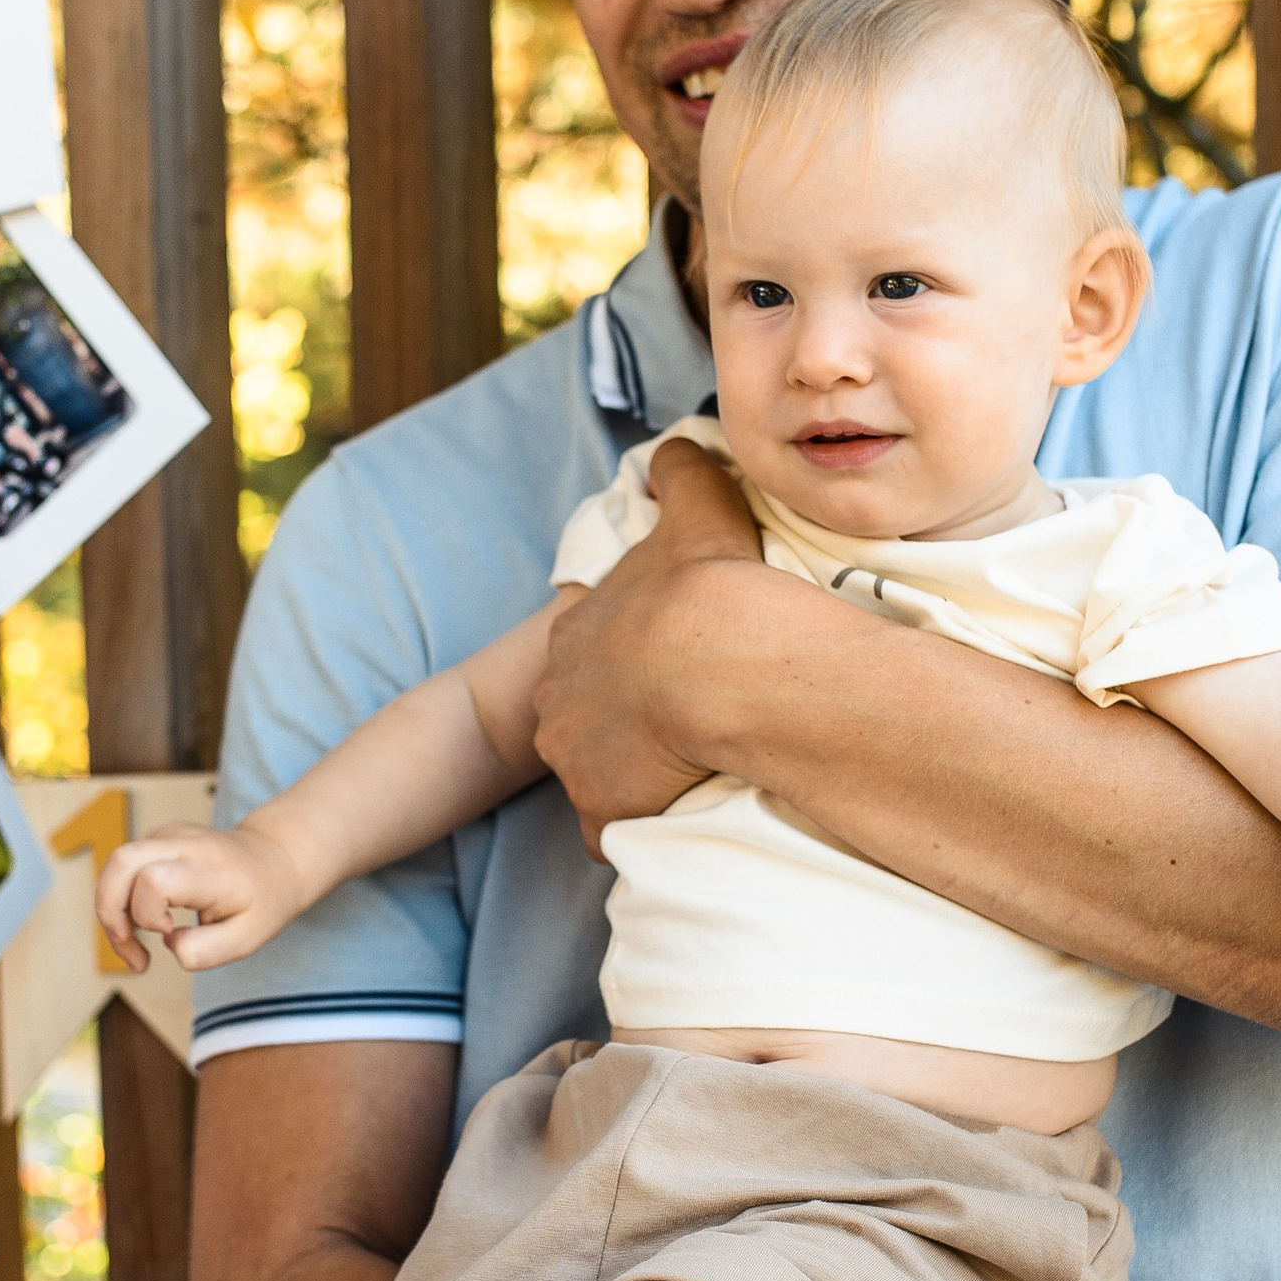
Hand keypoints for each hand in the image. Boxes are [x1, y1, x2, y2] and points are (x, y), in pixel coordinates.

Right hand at [96, 821, 309, 973]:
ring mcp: (168, 834)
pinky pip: (122, 868)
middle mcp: (184, 843)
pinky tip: (143, 924)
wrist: (275, 860)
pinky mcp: (157, 837)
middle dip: (109, 912)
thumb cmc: (261, 902)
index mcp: (210, 869)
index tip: (170, 932)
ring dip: (111, 911)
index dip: (147, 914)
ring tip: (135, 947)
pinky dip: (121, 900)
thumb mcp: (247, 939)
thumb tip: (169, 944)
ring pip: (115, 864)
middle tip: (132, 951)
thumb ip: (206, 951)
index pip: (154, 880)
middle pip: (120, 862)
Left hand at [534, 442, 764, 849]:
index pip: (592, 656)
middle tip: (682, 729)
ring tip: (689, 775)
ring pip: (596, 777)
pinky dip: (639, 828)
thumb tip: (675, 447)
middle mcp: (560, 699)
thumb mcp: (696, 507)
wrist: (719, 661)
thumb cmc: (707, 586)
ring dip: (632, 780)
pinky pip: (613, 833)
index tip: (668, 674)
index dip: (630, 665)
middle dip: (622, 727)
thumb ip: (680, 474)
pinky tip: (677, 817)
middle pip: (584, 720)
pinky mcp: (600, 811)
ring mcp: (574, 760)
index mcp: (577, 634)